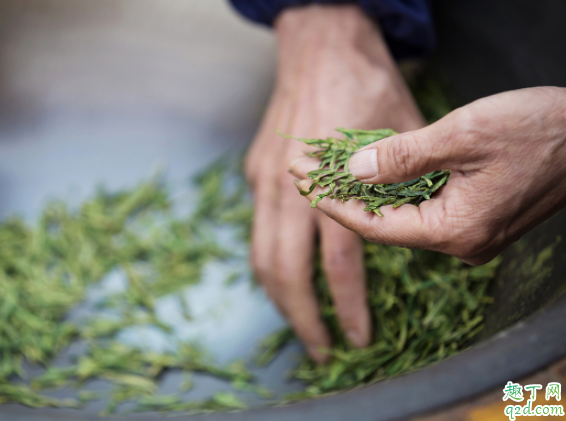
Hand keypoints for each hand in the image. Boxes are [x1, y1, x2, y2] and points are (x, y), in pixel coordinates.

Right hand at [246, 5, 424, 361]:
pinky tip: (285, 276)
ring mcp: (266, 179)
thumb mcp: (402, 128)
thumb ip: (402, 181)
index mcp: (331, 181)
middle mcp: (289, 186)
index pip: (338, 262)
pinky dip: (270, 261)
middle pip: (287, 271)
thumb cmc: (365, 83)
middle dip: (303, 318)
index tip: (357, 337)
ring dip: (278, 297)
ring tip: (299, 324)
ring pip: (261, 255)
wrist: (319, 42)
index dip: (347, 305)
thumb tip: (406, 223)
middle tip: (320, 350)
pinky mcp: (256, 171)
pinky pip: (259, 228)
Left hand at [291, 87, 565, 264]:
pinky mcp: (476, 221)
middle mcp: (460, 244)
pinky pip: (423, 210)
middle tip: (307, 171)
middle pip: (385, 224)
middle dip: (344, 196)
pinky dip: (396, 192)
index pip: (375, 226)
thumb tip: (352, 172)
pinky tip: (374, 174)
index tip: (302, 183)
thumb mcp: (463, 134)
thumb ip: (403, 157)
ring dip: (368, 193)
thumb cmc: (539, 130)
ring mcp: (469, 236)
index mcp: (455, 231)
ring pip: (403, 216)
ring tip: (329, 169)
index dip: (334, 204)